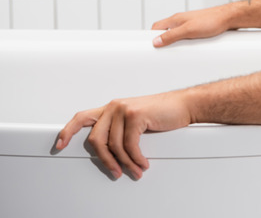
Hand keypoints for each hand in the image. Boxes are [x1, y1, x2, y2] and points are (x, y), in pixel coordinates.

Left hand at [55, 92, 191, 179]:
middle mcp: (114, 106)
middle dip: (105, 160)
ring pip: (114, 145)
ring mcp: (124, 110)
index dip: (68, 132)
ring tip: (135, 170)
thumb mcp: (136, 119)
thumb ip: (120, 128)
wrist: (185, 104)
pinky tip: (143, 162)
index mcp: (112, 107)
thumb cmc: (164, 112)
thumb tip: (110, 151)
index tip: (60, 145)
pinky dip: (136, 158)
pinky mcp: (135, 116)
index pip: (82, 117)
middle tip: (115, 171)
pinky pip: (130, 145)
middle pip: (96, 139)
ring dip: (126, 163)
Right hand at [151, 4, 236, 46]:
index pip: (156, 27)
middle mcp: (181, 20)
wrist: (229, 18)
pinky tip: (191, 49)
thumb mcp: (188, 30)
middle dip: (164, 42)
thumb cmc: (211, 21)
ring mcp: (190, 24)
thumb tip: (156, 42)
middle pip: (166, 31)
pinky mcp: (199, 28)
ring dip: (176, 43)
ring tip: (178, 52)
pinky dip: (186, 43)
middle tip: (164, 52)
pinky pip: (188, 36)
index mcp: (175, 19)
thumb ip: (172, 35)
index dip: (152, 36)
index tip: (150, 46)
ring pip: (177, 34)